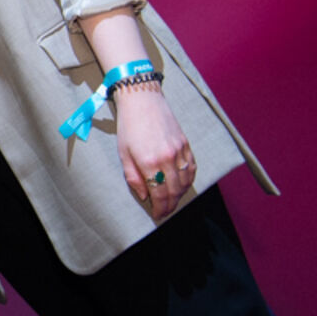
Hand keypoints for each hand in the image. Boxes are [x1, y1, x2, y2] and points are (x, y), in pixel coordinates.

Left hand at [112, 86, 194, 218]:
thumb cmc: (129, 126)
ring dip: (180, 194)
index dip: (161, 208)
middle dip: (170, 205)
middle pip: (175, 191)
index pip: (160, 194)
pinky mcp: (186, 143)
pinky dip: (189, 179)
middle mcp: (168, 158)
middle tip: (165, 212)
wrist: (143, 100)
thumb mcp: (124, 154)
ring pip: (186, 181)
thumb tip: (145, 196)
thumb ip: (133, 178)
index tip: (158, 215)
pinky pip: (192, 167)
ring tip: (172, 201)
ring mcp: (179, 150)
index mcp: (149, 162)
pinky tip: (183, 184)